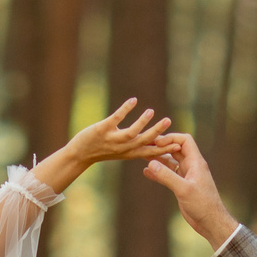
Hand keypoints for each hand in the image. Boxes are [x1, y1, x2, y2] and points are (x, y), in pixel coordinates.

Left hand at [31, 100, 180, 193]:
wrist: (78, 155)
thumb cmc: (100, 150)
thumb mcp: (121, 150)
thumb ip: (136, 145)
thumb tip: (151, 140)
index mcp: (129, 153)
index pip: (150, 152)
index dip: (164, 148)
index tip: (178, 144)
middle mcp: (122, 148)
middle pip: (143, 142)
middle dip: (157, 132)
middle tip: (168, 121)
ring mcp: (112, 140)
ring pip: (131, 133)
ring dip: (141, 122)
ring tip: (151, 111)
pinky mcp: (102, 130)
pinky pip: (115, 119)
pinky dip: (125, 109)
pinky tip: (133, 100)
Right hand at [141, 132, 240, 248]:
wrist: (211, 222)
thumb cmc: (203, 205)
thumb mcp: (184, 189)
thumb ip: (167, 176)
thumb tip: (150, 164)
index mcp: (196, 162)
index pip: (184, 141)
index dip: (171, 138)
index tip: (156, 142)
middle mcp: (191, 166)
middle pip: (175, 149)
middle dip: (161, 147)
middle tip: (146, 146)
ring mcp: (186, 176)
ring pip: (171, 162)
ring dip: (158, 159)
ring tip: (143, 156)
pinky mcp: (182, 186)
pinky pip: (168, 175)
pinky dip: (158, 173)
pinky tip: (146, 172)